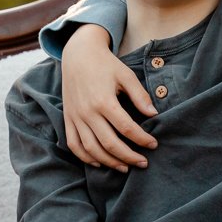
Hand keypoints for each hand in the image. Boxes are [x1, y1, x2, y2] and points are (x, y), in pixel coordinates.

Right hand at [62, 26, 157, 170]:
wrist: (77, 55)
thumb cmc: (105, 64)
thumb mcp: (126, 75)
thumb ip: (140, 95)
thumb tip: (154, 114)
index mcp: (104, 100)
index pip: (126, 128)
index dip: (142, 139)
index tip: (153, 144)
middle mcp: (87, 112)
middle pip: (109, 144)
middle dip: (129, 157)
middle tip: (143, 163)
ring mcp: (75, 117)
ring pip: (91, 149)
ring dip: (109, 162)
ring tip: (125, 167)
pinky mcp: (67, 119)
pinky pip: (74, 145)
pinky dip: (86, 157)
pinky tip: (100, 163)